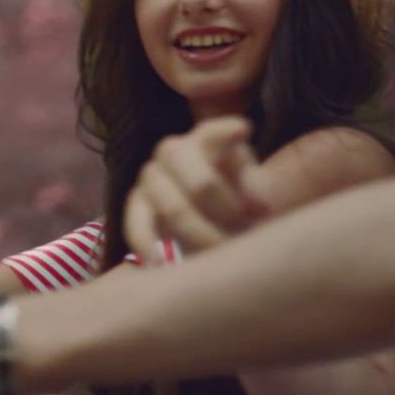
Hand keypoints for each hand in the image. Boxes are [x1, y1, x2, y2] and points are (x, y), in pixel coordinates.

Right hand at [125, 116, 266, 258]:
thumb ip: (256, 192)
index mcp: (207, 138)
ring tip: (219, 253)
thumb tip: (260, 209)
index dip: (228, 131)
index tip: (243, 131)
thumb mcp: (250, 187)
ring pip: (174, 208)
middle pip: (202, 183)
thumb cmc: (233, 194)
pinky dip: (148, 245)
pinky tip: (160, 263)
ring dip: (201, 236)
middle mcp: (174, 150)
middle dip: (227, 214)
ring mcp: (151, 175)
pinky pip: (136, 224)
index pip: (217, 131)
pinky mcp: (135, 203)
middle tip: (246, 233)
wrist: (204, 213)